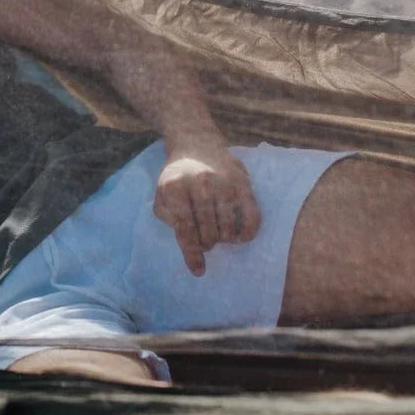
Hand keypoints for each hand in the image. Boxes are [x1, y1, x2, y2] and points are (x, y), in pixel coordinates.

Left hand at [153, 136, 261, 275]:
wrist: (196, 143)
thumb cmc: (177, 177)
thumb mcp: (162, 196)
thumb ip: (171, 221)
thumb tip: (191, 250)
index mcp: (174, 187)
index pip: (185, 229)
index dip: (192, 253)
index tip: (198, 271)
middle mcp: (200, 183)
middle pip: (208, 233)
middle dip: (207, 244)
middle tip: (205, 240)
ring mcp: (223, 182)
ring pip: (228, 228)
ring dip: (224, 240)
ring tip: (218, 235)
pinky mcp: (243, 183)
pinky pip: (251, 217)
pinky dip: (247, 233)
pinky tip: (239, 237)